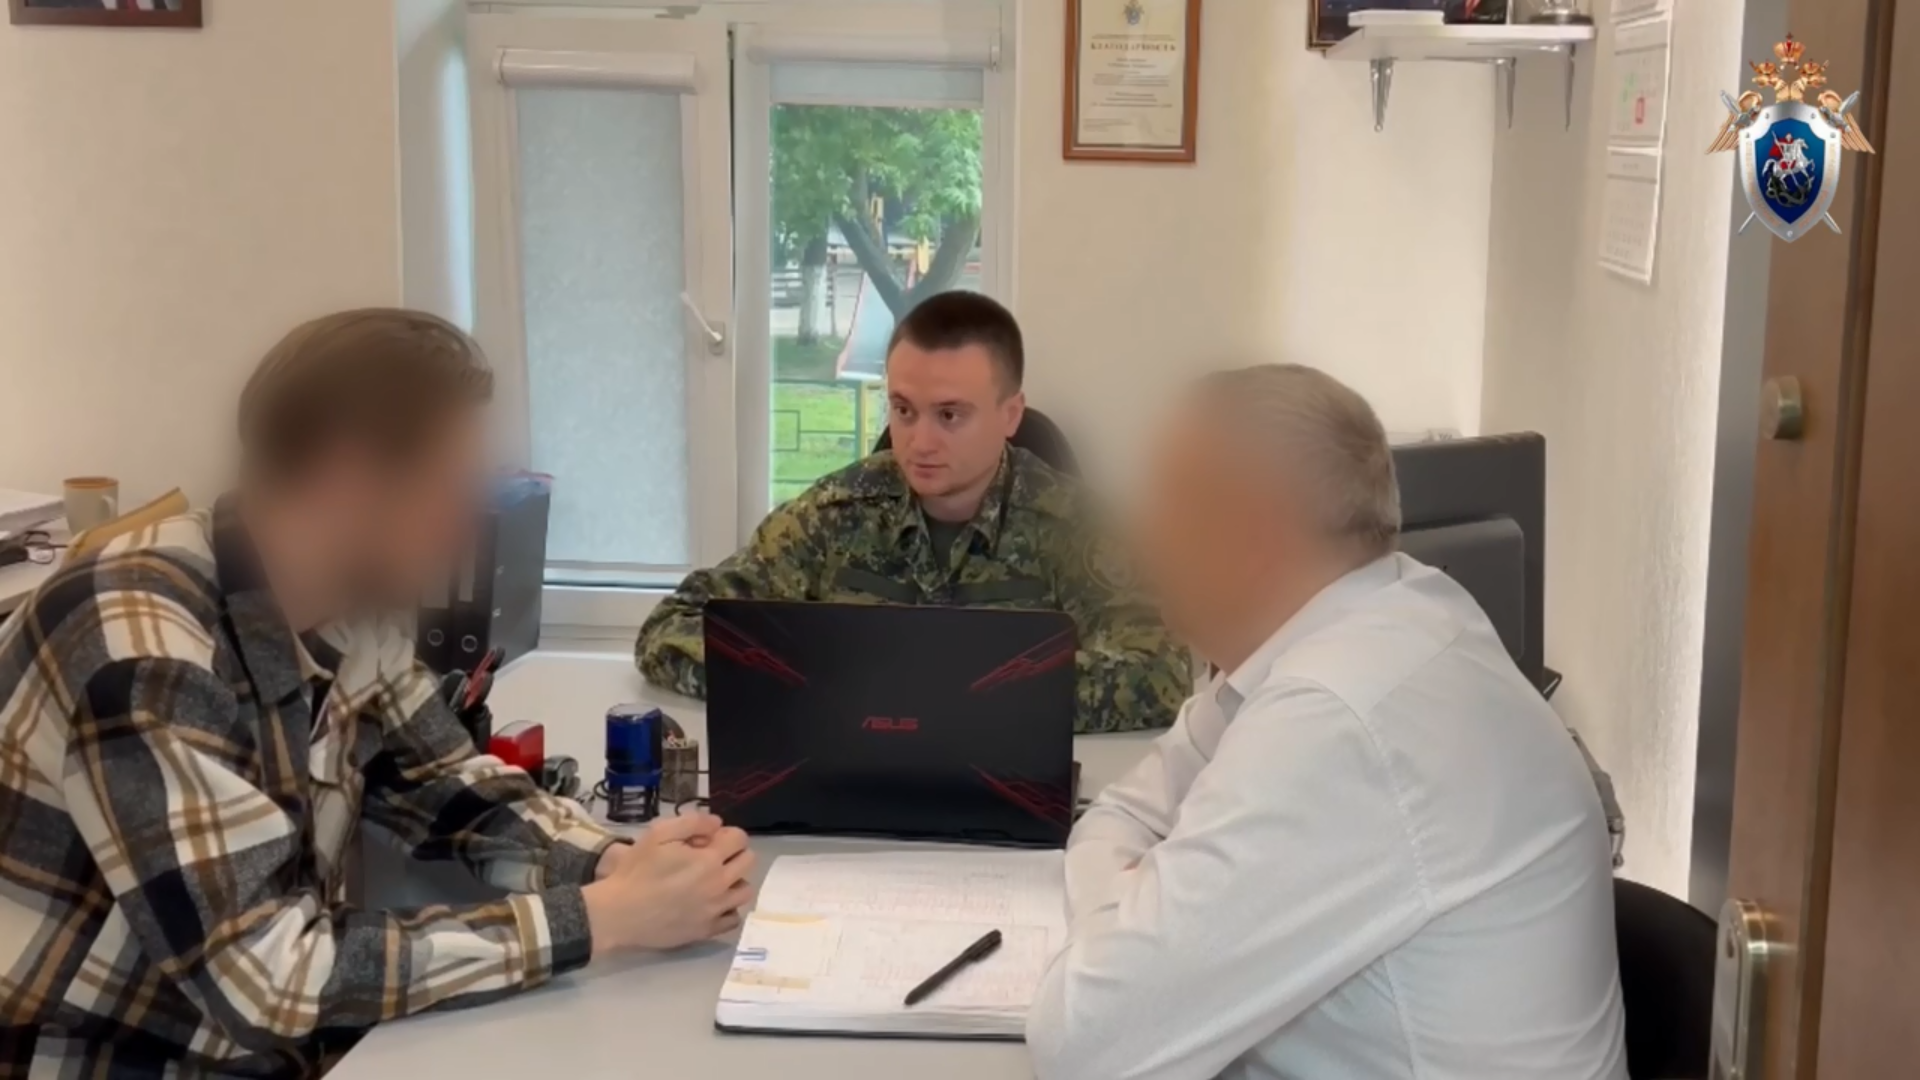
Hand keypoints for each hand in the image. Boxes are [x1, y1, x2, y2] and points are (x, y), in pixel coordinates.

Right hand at [582, 813, 756, 954]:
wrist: (619, 913)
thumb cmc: (636, 871)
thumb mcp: (658, 834)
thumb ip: (692, 823)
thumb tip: (717, 824)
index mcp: (709, 859)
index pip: (739, 839)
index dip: (727, 834)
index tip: (710, 839)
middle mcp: (719, 884)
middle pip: (748, 862)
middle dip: (734, 854)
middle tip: (712, 857)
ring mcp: (715, 910)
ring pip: (745, 891)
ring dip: (734, 881)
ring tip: (714, 881)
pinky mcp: (706, 930)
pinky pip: (733, 919)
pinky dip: (727, 909)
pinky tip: (711, 904)